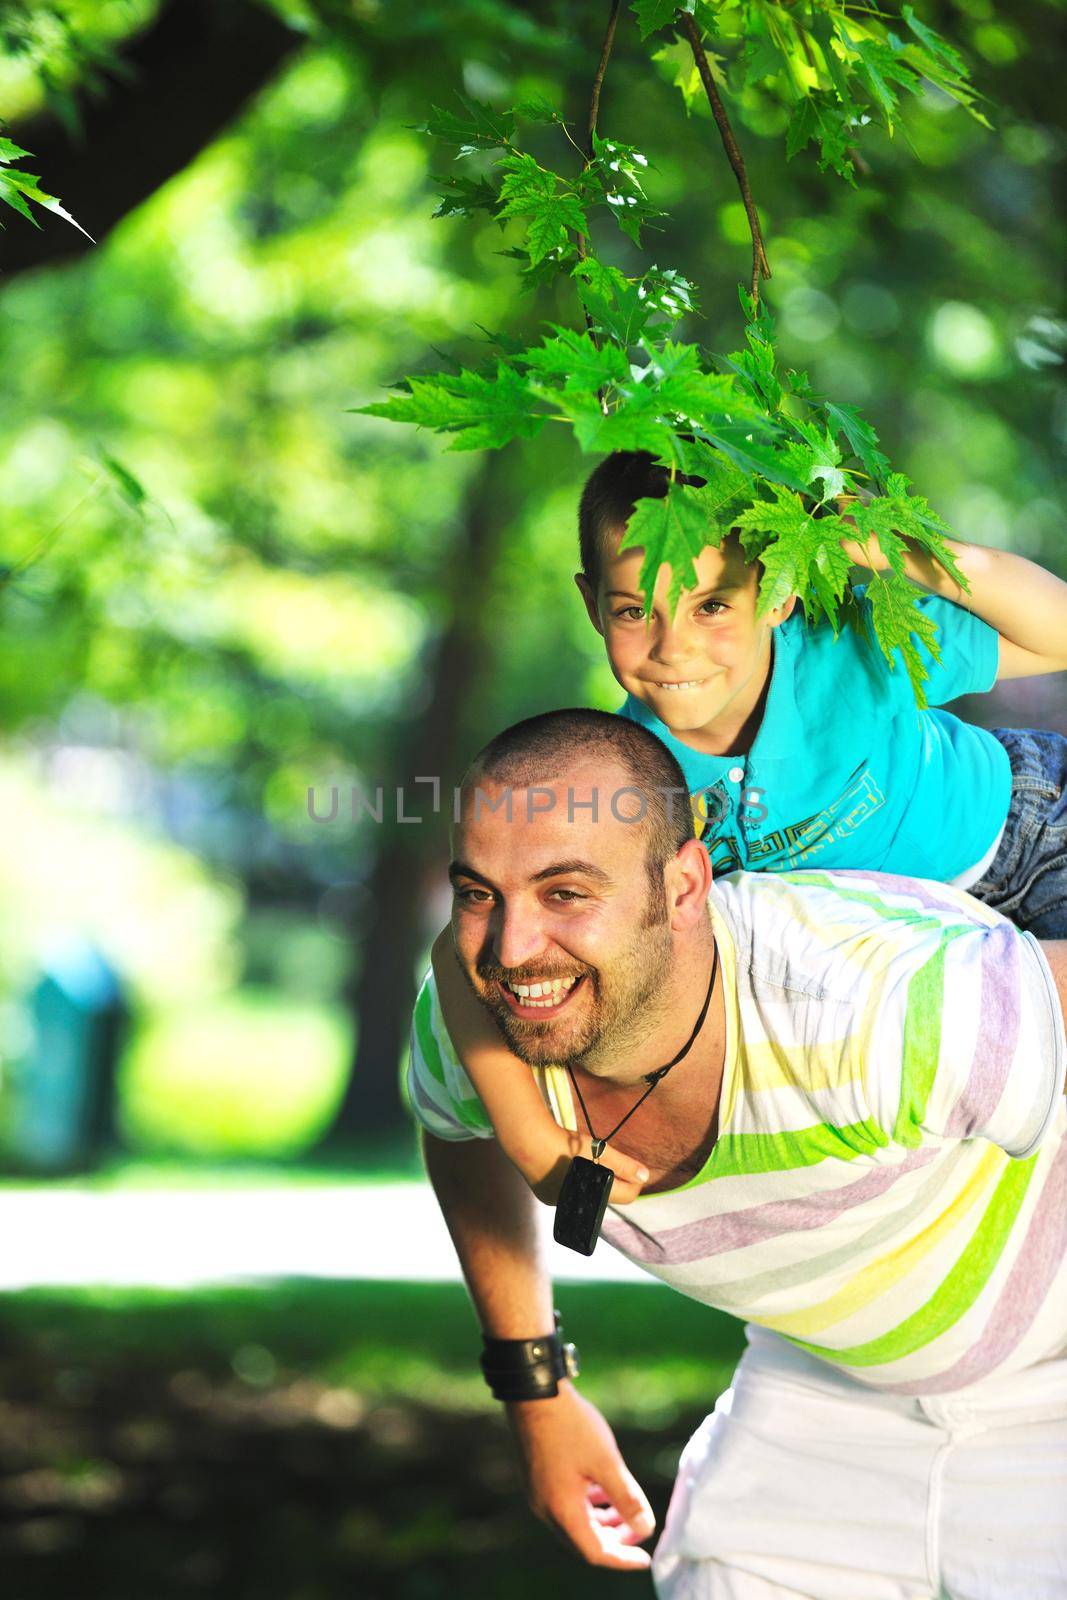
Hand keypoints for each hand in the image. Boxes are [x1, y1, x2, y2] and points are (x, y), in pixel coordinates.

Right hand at [507, 1384, 655, 1568]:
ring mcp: (538, 1492)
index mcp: (561, 1510)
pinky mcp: (537, 1477)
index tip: (645, 1558)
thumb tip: (645, 1529)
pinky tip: (601, 1490)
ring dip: (601, 1522)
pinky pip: (564, 1504)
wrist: (535, 1392)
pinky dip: (587, 1505)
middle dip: (613, 1541)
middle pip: (582, 1541)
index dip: (622, 1559)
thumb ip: (627, 1498)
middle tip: (638, 1532)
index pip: (594, 1552)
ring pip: (573, 1522)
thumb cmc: (571, 1425)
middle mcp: (545, 1508)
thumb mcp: (606, 1461)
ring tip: (624, 1510)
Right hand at [520, 1126, 648, 1207]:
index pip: (627, 1196)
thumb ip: (623, 1165)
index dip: (634, 1182)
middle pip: (605, 1195)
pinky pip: (566, 1192)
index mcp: (593, 1194)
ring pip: (584, 1194)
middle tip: (607, 1160)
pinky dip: (571, 1181)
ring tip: (584, 1160)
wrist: (526, 1141)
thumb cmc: (563, 1145)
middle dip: (611, 1180)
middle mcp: (577, 1204)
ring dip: (590, 1181)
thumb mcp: (597, 1151)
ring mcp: (558, 1203)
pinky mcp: (544, 1196)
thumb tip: (645, 1176)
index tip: (633, 1169)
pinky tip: (565, 1166)